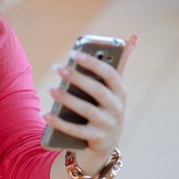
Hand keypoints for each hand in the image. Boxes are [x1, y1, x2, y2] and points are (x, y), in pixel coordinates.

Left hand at [46, 35, 136, 155]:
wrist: (107, 140)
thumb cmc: (106, 105)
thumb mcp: (114, 87)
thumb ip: (119, 64)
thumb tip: (132, 38)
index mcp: (120, 92)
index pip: (110, 74)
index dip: (94, 64)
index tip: (75, 54)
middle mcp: (117, 108)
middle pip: (98, 91)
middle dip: (77, 78)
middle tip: (57, 67)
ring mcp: (108, 124)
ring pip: (87, 111)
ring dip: (67, 99)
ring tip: (50, 89)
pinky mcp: (97, 139)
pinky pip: (76, 131)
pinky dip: (59, 123)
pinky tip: (46, 114)